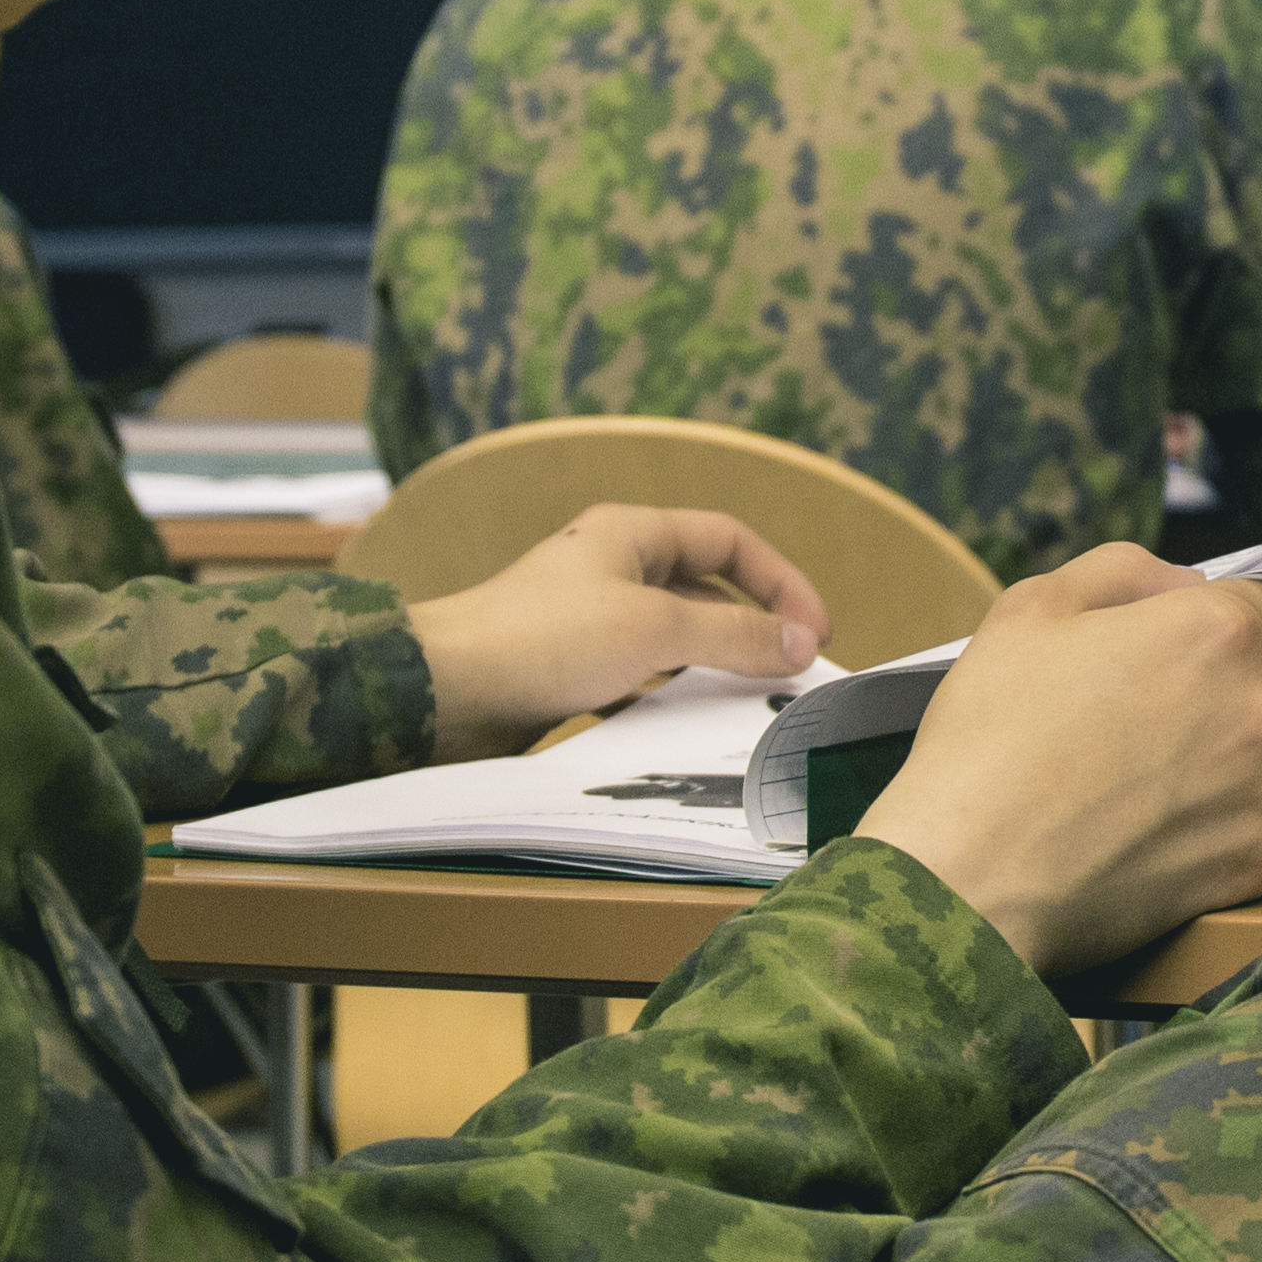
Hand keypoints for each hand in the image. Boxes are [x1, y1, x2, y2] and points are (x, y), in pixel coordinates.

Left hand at [406, 507, 829, 759]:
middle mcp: (611, 566)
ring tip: (753, 705)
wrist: (446, 691)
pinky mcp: (569, 667)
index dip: (782, 580)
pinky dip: (669, 697)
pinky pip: (638, 677)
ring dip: (713, 667)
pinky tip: (687, 728)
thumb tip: (801, 642)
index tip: (815, 631)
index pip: (730, 539)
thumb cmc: (542, 639)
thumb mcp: (655, 631)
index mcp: (631, 533)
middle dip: (753, 628)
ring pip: (673, 637)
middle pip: (706, 588)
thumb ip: (735, 635)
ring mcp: (589, 618)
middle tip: (793, 673)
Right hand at [854, 545, 1261, 979]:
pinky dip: (1247, 834)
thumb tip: (1184, 585)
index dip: (1237, 615)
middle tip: (1146, 717)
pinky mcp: (1253, 865)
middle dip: (1226, 687)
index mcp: (1212, 632)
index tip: (1195, 643)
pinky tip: (1188, 836)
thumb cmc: (992, 732)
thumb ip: (1123, 573)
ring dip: (1239, 760)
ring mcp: (1261, 791)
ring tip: (1156, 783)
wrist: (972, 871)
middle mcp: (1257, 707)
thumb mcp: (1032, 610)